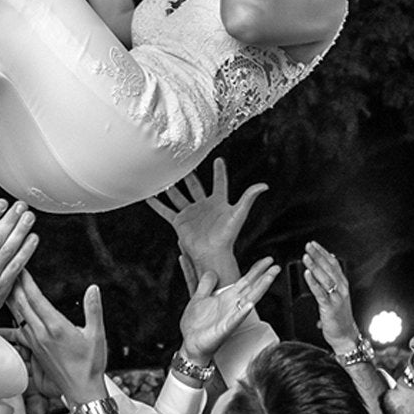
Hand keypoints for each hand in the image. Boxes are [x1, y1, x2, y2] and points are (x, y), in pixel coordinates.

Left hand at [8, 271, 107, 406]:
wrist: (82, 390)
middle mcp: (41, 334)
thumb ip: (93, 310)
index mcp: (55, 327)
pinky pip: (17, 334)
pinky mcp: (34, 350)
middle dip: (13, 285)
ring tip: (1, 287)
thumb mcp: (97, 335)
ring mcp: (35, 342)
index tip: (21, 267)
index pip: (36, 298)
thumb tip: (93, 289)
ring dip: (9, 301)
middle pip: (21, 305)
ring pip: (16, 317)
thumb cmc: (91, 364)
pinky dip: (8, 325)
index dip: (26, 281)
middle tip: (6, 269)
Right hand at [147, 158, 266, 285]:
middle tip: (182, 161)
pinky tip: (149, 197)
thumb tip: (264, 185)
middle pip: (195, 186)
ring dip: (171, 187)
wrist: (212, 254)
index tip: (218, 159)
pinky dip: (157, 205)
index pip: (219, 183)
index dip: (219, 172)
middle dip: (189, 174)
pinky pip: (166, 211)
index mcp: (219, 202)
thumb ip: (248, 198)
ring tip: (162, 175)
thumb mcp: (239, 214)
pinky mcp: (180, 222)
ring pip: (179, 196)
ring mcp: (191, 213)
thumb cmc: (228, 236)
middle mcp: (204, 206)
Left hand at [178, 258, 279, 362]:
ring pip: (248, 301)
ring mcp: (230, 317)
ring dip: (259, 289)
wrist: (190, 344)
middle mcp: (232, 306)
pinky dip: (242, 312)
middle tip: (276, 267)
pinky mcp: (225, 328)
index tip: (267, 260)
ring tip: (269, 278)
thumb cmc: (196, 325)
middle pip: (252, 288)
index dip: (256, 270)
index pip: (245, 281)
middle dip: (264, 277)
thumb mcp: (198, 298)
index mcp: (226, 298)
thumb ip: (205, 285)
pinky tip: (248, 304)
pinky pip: (235, 319)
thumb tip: (211, 272)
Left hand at [300, 241, 361, 350]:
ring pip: (325, 278)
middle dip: (318, 255)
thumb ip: (334, 280)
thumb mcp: (338, 295)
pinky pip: (320, 293)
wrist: (345, 336)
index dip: (324, 253)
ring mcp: (337, 298)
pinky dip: (313, 282)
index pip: (334, 264)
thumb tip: (330, 264)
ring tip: (306, 257)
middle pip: (330, 268)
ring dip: (315, 266)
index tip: (314, 244)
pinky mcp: (330, 307)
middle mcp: (342, 289)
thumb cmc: (339, 317)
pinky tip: (307, 274)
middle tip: (308, 246)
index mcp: (343, 284)